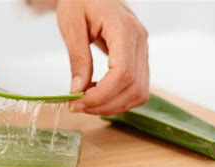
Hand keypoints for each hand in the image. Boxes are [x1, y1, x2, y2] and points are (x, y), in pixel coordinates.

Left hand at [57, 0, 148, 114]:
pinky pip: (137, 88)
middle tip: (77, 107)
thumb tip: (77, 91)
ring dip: (112, 105)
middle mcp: (140, 40)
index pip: (122, 72)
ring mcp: (143, 50)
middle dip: (104, 104)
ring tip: (86, 103)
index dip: (102, 94)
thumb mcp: (71, 26)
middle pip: (133, 86)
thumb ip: (78, 59)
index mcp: (123, 28)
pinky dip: (119, 99)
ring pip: (139, 92)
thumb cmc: (80, 1)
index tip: (78, 103)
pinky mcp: (139, 58)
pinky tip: (98, 96)